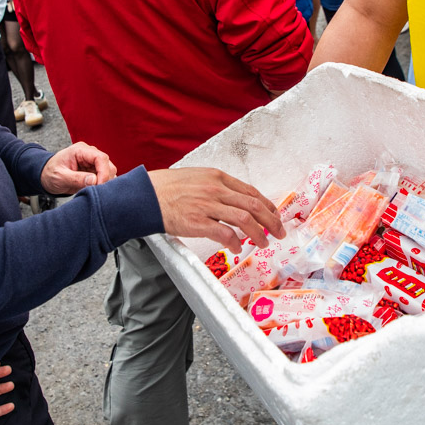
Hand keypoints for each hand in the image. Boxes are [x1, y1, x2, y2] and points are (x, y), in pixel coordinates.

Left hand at [41, 141, 116, 193]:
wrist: (46, 176)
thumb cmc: (50, 173)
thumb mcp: (60, 177)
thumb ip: (76, 179)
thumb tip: (94, 180)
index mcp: (80, 151)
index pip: (100, 158)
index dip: (104, 172)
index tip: (99, 185)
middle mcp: (89, 154)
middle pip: (108, 165)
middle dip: (105, 179)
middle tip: (95, 190)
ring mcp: (93, 163)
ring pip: (109, 172)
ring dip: (104, 182)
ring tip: (91, 190)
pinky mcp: (94, 171)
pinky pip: (105, 177)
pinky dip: (103, 185)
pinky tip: (94, 189)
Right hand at [148, 167, 285, 251]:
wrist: (145, 195)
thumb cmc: (167, 188)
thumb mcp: (197, 178)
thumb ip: (216, 187)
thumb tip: (234, 201)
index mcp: (217, 177)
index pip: (251, 192)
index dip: (267, 206)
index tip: (275, 215)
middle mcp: (216, 190)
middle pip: (254, 206)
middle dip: (271, 221)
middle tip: (279, 232)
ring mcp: (207, 205)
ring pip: (245, 220)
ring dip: (259, 233)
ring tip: (264, 242)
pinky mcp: (198, 222)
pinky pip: (225, 234)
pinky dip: (235, 242)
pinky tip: (237, 247)